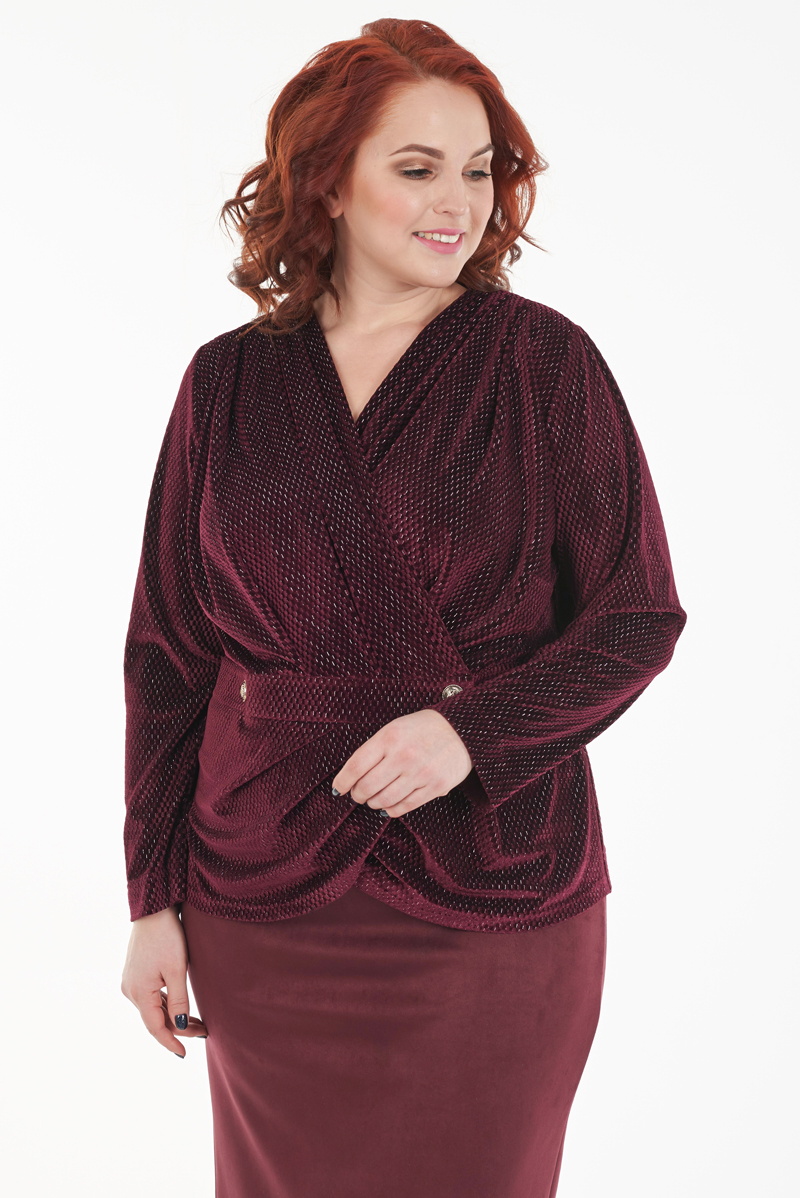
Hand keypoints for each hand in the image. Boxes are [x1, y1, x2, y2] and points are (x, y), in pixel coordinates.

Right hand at [121, 905, 206, 1056]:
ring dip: (174, 1017)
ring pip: (154, 1008)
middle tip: (204, 1032)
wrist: (154, 909)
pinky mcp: (136, 974)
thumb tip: (179, 1026)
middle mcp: (130, 991)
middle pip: (156, 1019)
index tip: (185, 1054)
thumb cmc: (167, 937)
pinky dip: (167, 1005)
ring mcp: (131, 982)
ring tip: (198, 1022)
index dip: (171, 1042)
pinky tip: (181, 1007)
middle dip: (179, 1028)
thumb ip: (178, 1000)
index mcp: (138, 993)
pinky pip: (151, 997)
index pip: (156, 1028)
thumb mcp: (176, 969)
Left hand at [332, 708, 472, 817]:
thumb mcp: (394, 728)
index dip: (342, 781)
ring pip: (384, 800)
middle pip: (367, 787)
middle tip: (357, 794)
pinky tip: (388, 805)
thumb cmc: (422, 729)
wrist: (461, 730)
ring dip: (373, 803)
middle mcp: (404, 756)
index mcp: (390, 737)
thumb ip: (374, 750)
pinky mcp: (435, 787)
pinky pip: (404, 807)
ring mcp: (421, 773)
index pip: (356, 765)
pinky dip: (390, 809)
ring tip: (373, 799)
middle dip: (357, 794)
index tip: (337, 789)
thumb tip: (352, 777)